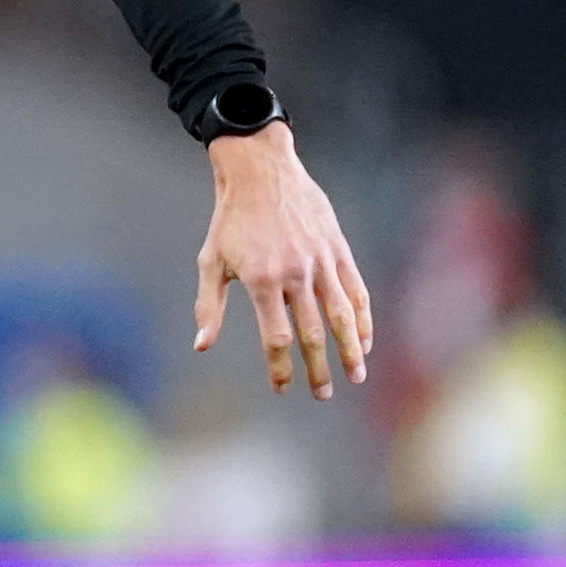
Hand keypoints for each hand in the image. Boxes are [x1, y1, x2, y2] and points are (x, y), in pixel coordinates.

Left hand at [193, 124, 373, 398]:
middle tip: (322, 394)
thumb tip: (202, 346)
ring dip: (349, 349)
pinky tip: (364, 340)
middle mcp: (296, 274)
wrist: (261, 172)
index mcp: (262, 280)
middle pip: (313, 333)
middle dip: (319, 368)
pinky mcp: (338, 249)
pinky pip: (355, 290)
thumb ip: (209, 306)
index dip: (281, 367)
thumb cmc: (230, 220)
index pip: (276, 336)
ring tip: (355, 375)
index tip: (283, 389)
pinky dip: (362, 317)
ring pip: (341, 315)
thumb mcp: (211, 262)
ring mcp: (321, 261)